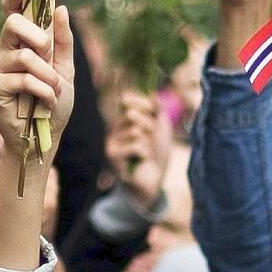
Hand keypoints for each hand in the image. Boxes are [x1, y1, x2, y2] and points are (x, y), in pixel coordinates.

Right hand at [0, 0, 74, 161]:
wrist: (45, 134)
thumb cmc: (54, 99)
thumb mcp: (65, 68)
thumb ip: (62, 40)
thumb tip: (61, 7)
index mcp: (22, 41)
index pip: (13, 11)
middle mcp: (5, 50)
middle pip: (12, 24)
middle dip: (37, 36)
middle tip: (48, 53)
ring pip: (24, 55)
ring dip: (48, 75)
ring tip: (54, 90)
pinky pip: (24, 78)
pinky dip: (43, 91)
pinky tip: (46, 102)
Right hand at [105, 89, 169, 208]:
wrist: (153, 179)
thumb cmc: (158, 153)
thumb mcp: (161, 127)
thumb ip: (156, 109)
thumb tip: (152, 92)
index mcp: (124, 119)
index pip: (128, 101)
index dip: (144, 105)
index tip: (155, 111)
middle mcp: (114, 128)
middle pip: (133, 114)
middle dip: (149, 127)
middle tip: (152, 142)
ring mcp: (111, 141)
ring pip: (135, 131)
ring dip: (148, 143)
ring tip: (146, 153)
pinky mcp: (111, 154)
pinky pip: (135, 145)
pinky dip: (144, 153)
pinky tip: (141, 161)